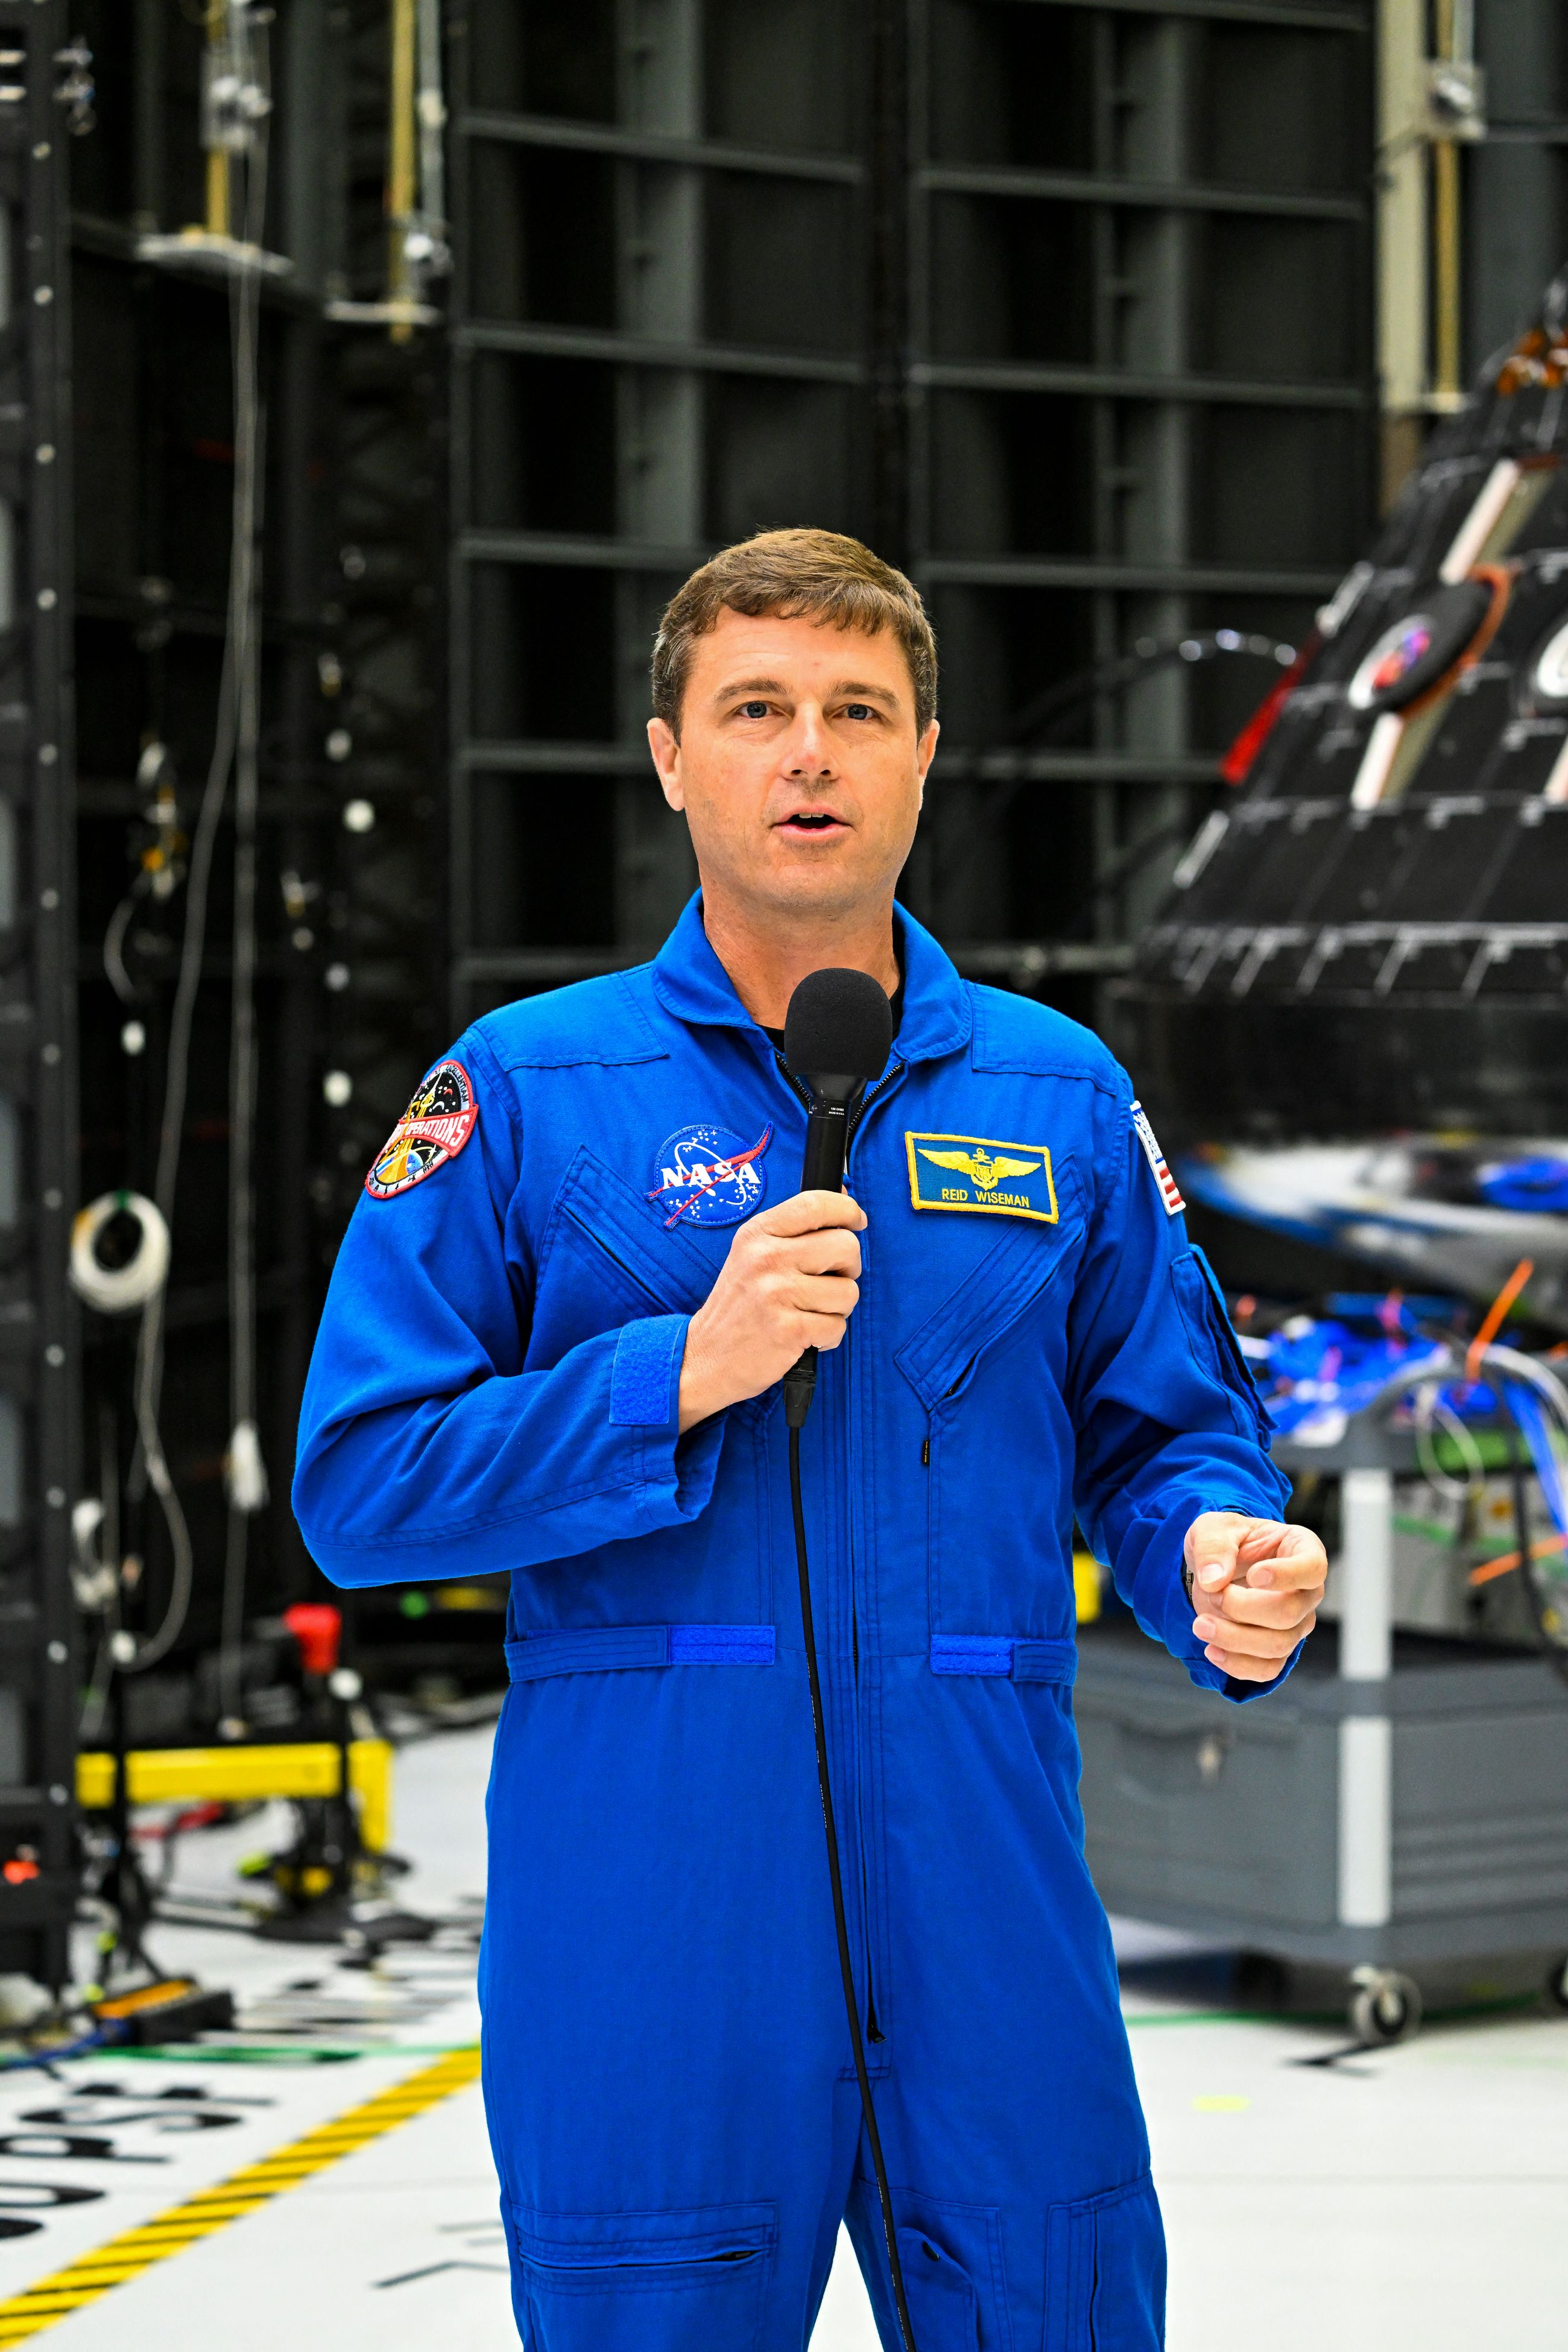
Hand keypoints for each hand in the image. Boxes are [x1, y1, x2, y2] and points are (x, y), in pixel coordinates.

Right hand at [677, 1190, 866, 1430]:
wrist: (706, 1357)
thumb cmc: (739, 1306)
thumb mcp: (752, 1254)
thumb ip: (793, 1231)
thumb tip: (845, 1202)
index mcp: (758, 1234)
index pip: (815, 1204)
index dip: (847, 1210)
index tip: (857, 1221)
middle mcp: (766, 1258)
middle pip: (845, 1246)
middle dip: (849, 1267)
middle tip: (830, 1281)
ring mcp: (776, 1294)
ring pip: (848, 1291)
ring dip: (838, 1308)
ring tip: (809, 1313)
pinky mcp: (788, 1330)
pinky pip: (838, 1327)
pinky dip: (828, 1336)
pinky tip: (805, 1336)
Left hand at [1184, 1512, 1325, 1684]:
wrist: (1215, 1567)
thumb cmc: (1225, 1540)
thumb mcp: (1212, 1528)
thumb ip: (1213, 1547)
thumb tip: (1214, 1580)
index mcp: (1301, 1550)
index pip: (1313, 1568)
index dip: (1287, 1575)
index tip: (1253, 1575)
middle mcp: (1307, 1591)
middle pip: (1288, 1613)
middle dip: (1241, 1608)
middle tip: (1212, 1594)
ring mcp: (1296, 1624)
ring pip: (1278, 1645)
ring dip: (1233, 1638)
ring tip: (1201, 1624)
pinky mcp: (1278, 1649)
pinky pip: (1268, 1669)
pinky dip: (1237, 1665)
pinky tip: (1212, 1649)